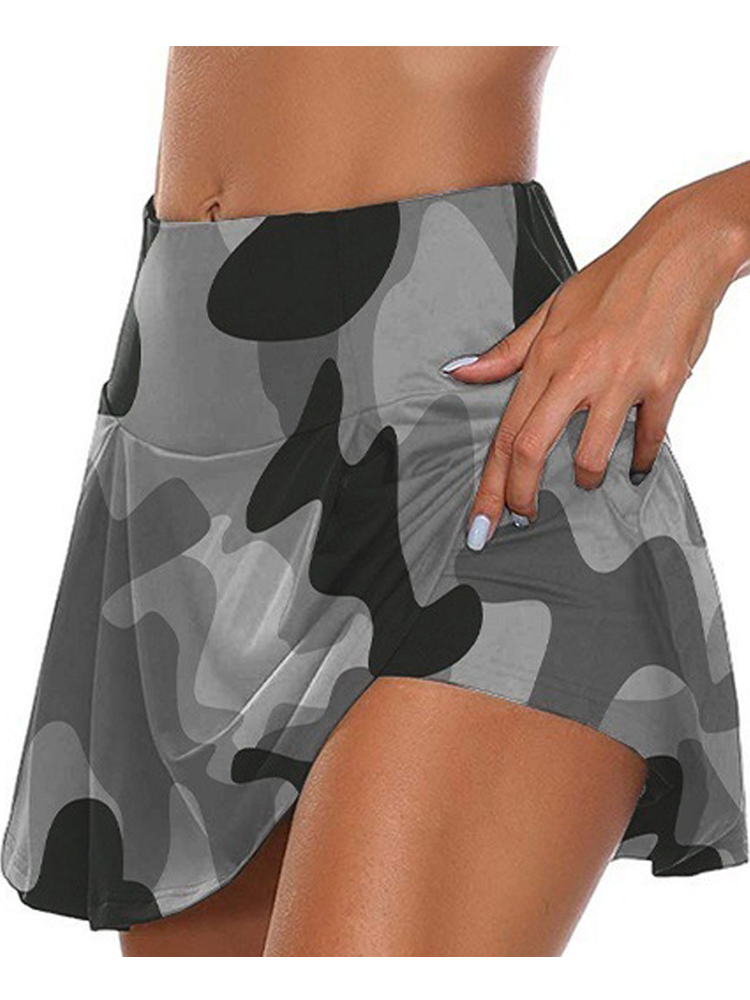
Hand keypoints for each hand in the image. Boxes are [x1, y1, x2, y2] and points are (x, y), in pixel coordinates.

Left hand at [442, 183, 747, 550]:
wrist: (680, 249)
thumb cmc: (612, 279)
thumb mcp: (550, 308)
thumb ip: (506, 351)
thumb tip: (460, 371)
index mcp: (547, 358)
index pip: (506, 432)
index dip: (490, 484)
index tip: (482, 521)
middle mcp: (578, 372)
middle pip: (533, 449)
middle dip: (521, 496)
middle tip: (522, 517)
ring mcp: (622, 380)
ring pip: (591, 455)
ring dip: (586, 479)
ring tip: (585, 480)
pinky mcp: (664, 383)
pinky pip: (649, 438)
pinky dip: (641, 460)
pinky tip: (636, 467)